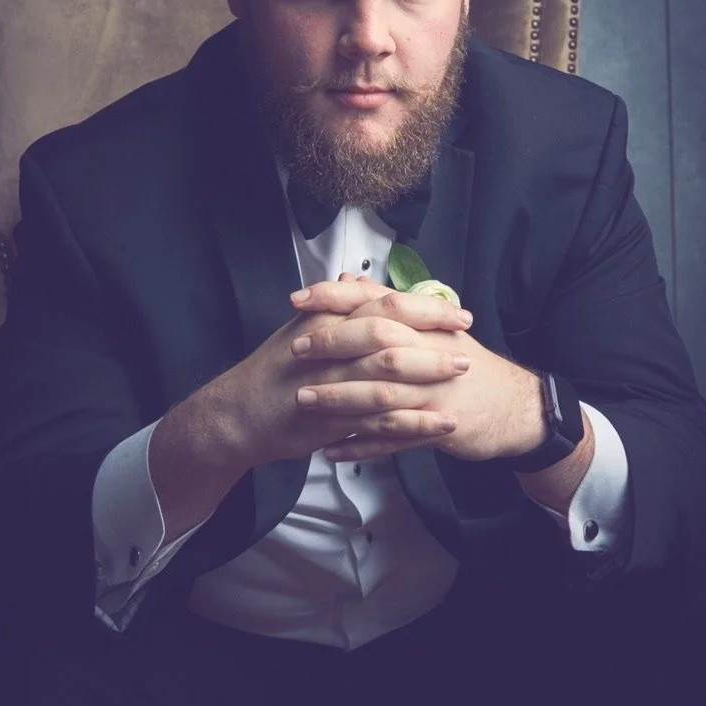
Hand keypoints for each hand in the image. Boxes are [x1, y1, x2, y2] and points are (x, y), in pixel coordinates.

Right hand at [196, 278, 470, 470]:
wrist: (238, 414)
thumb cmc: (274, 370)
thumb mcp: (302, 329)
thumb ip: (333, 306)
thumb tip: (354, 281)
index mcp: (327, 320)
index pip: (384, 303)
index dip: (425, 307)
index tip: (458, 311)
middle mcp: (329, 346)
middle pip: (390, 333)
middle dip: (433, 336)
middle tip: (468, 341)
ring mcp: (330, 384)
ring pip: (388, 375)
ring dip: (429, 374)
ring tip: (463, 374)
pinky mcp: (331, 421)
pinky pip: (380, 422)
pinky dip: (415, 423)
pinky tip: (442, 424)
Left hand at [290, 280, 546, 463]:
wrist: (515, 406)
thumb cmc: (464, 364)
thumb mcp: (431, 329)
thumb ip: (387, 306)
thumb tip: (348, 280)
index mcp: (424, 326)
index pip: (377, 301)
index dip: (337, 297)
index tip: (299, 297)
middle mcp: (428, 353)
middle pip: (376, 341)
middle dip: (333, 343)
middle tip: (295, 347)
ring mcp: (433, 391)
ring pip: (380, 392)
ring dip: (339, 398)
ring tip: (303, 401)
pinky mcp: (438, 427)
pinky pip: (392, 439)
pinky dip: (360, 446)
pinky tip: (331, 451)